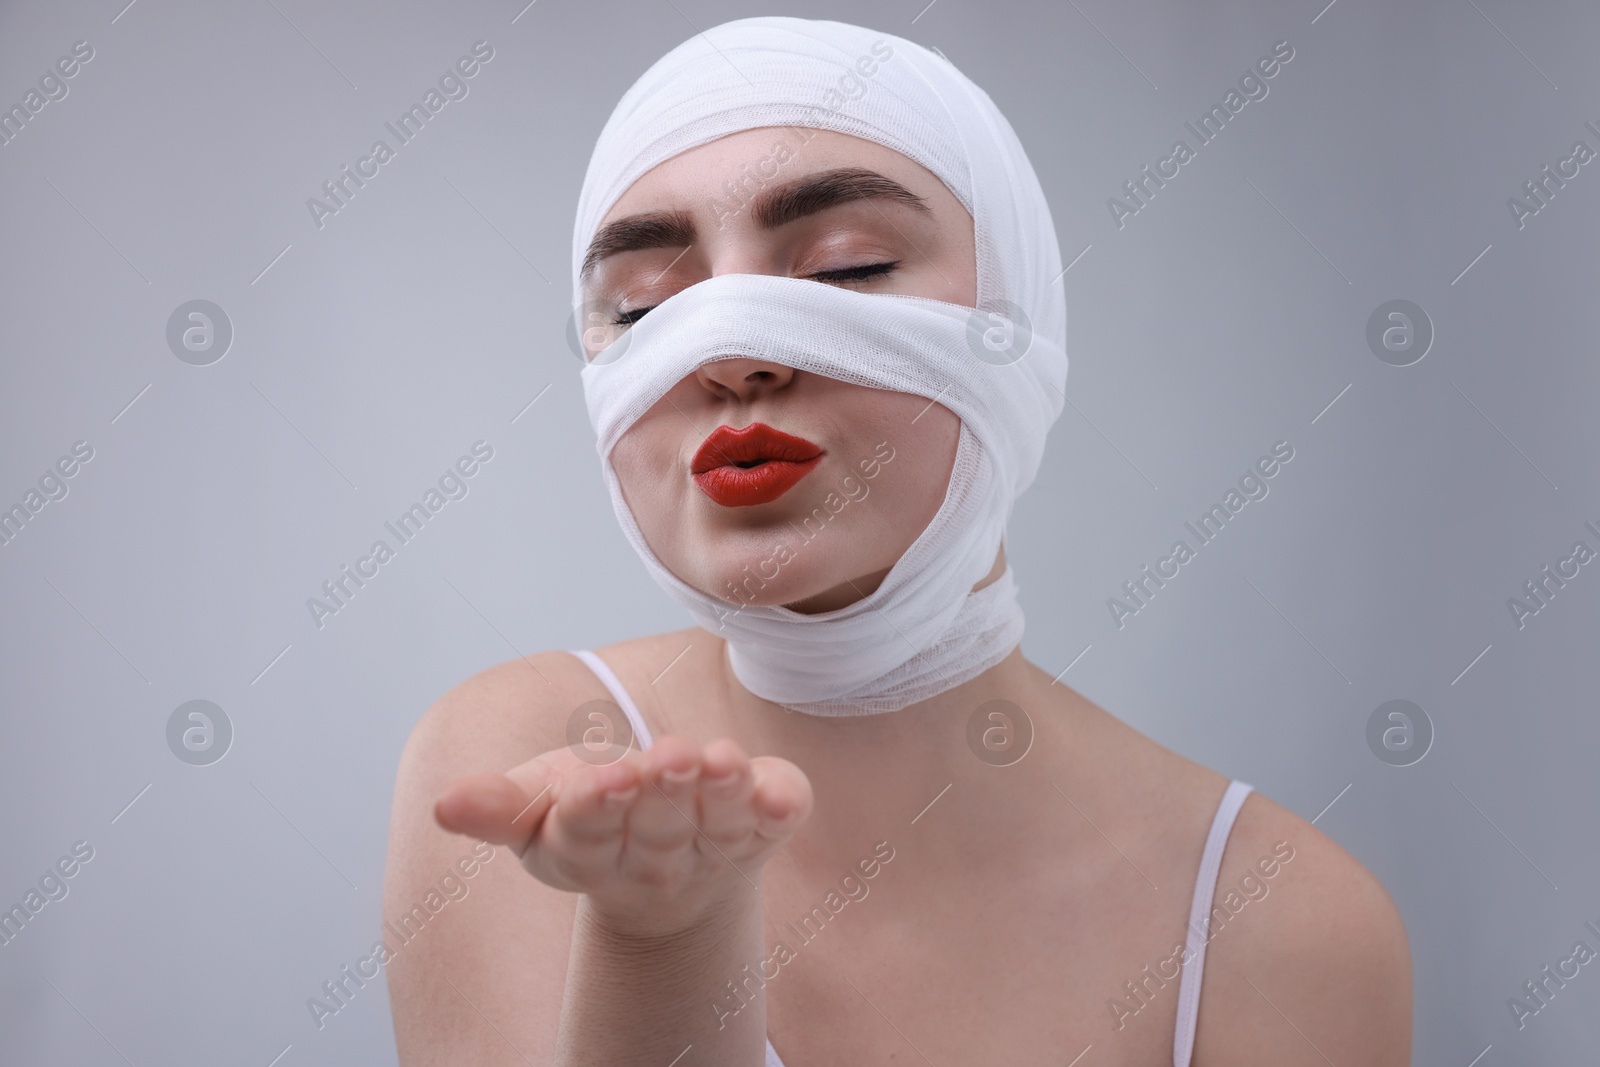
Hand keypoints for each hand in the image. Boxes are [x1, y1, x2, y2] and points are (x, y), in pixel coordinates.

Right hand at [434, 735, 812, 932]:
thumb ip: (497, 806)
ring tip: (722, 760)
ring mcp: (712, 847)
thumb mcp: (537, 808)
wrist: (667, 873)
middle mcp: (654, 857)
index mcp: (588, 851)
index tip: (601, 779)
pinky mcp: (761, 829)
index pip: (587, 834)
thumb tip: (445, 805)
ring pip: (719, 826)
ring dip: (723, 796)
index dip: (595, 807)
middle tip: (671, 755)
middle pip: (657, 827)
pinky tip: (782, 792)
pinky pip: (776, 822)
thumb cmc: (590, 817)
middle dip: (664, 792)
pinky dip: (781, 806)